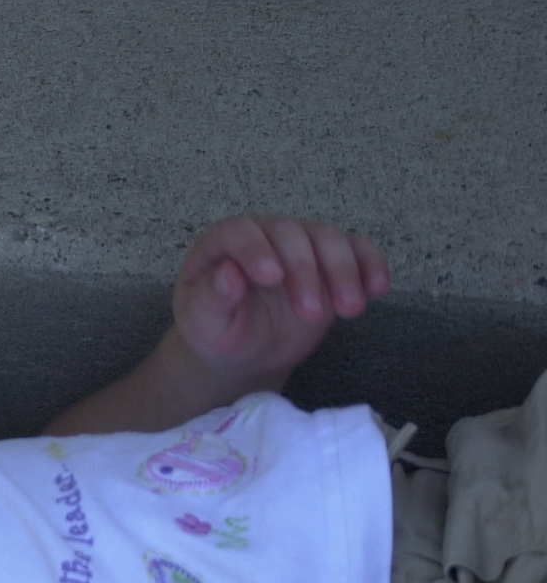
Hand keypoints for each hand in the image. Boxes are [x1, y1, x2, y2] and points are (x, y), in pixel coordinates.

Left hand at [174, 215, 390, 386]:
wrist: (246, 350)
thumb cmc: (219, 332)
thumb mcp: (204, 324)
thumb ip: (211, 298)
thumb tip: (228, 275)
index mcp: (222, 244)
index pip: (239, 231)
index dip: (256, 250)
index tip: (272, 278)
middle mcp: (264, 235)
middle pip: (291, 234)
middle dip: (305, 272)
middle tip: (310, 314)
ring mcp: (301, 244)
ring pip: (328, 239)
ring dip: (344, 272)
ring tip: (350, 311)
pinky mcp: (330, 260)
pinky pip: (358, 250)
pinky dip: (372, 266)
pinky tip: (378, 289)